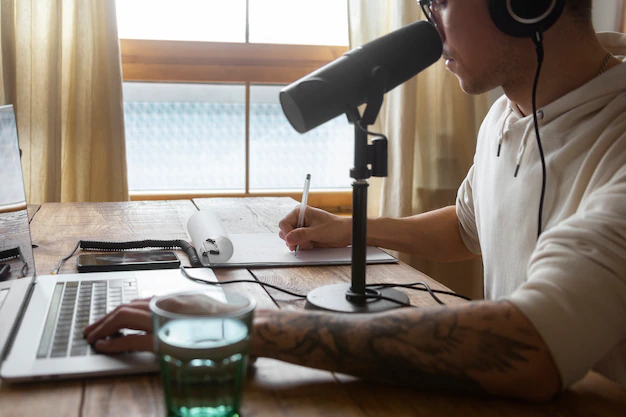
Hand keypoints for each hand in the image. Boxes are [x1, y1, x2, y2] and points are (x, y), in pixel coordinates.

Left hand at [83, 293, 248, 353]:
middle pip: (125, 306)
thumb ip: (181, 312)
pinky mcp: (165, 337)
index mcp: (174, 298)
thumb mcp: (201, 311)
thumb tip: (169, 318)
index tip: (109, 319)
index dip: (118, 311)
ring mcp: (165, 318)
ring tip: (92, 337)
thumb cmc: (228, 323)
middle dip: (104, 318)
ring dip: (103, 327)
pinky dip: (114, 342)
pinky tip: (105, 346)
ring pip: (123, 317)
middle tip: (91, 328)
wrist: (245, 328)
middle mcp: (166, 303)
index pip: (138, 301)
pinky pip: (131, 339)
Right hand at [278, 205, 351, 250]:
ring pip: (290, 239)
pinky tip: (312, 244)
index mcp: (300, 212)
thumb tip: (288, 238)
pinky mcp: (304, 237)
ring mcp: (301, 229)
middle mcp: (299, 219)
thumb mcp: (318, 231)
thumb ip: (302, 235)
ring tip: (311, 242)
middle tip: (305, 241)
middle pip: (284, 232)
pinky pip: (297, 244)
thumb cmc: (335, 227)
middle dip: (293, 240)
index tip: (292, 242)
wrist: (344, 234)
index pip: (284, 223)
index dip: (287, 234)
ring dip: (299, 244)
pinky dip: (303, 246)